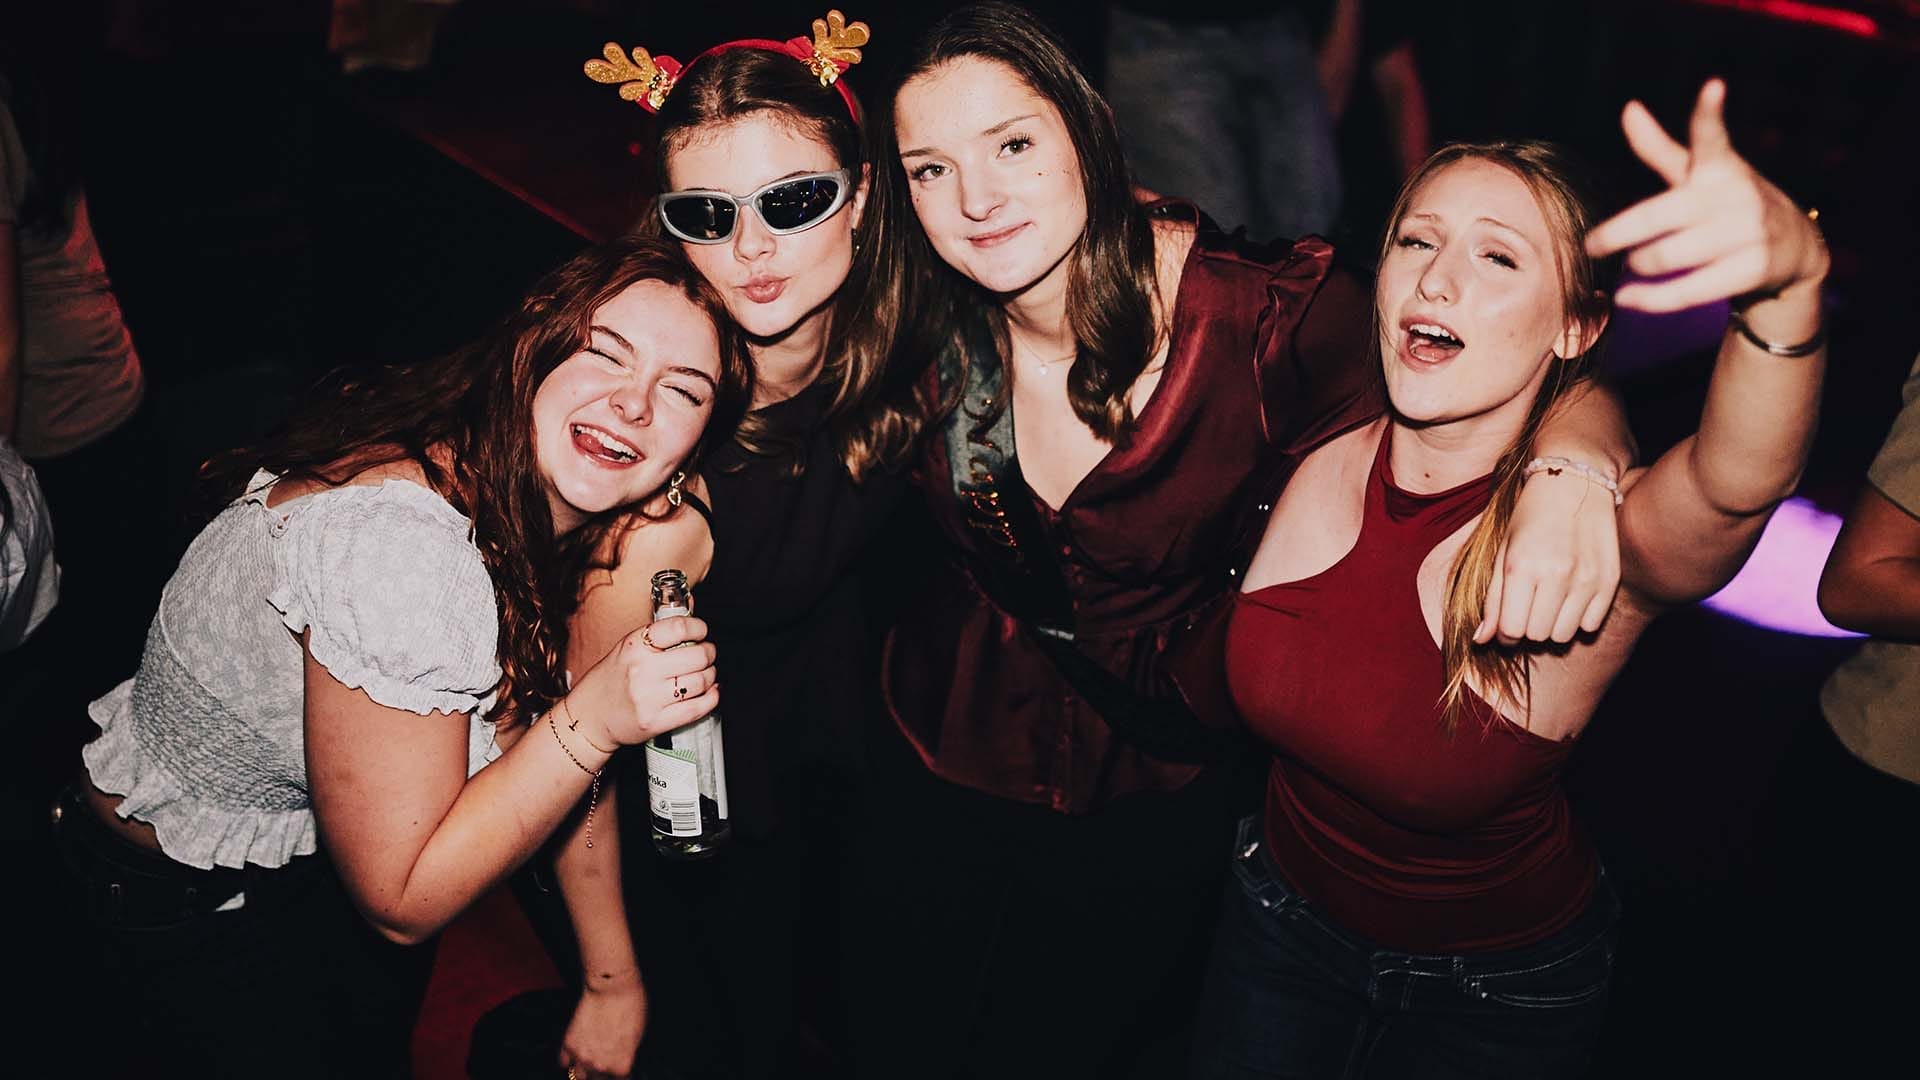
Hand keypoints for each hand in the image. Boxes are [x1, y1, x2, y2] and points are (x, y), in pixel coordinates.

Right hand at [559, 974, 646, 1079]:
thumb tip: (622, 1061)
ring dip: (585, 1070)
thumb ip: (628, 1055)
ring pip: (579, 1076)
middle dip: (603, 1074)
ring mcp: (582, 1056)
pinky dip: (569, 1059)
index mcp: (622, 1066)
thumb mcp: (639, 1036)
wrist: (612, 987)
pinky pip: (564, 1062)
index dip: (620, 1074)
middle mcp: (601, 1066)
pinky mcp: (569, 1043)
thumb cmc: (632, 1006)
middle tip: (605, 1062)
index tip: (619, 1070)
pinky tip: (576, 1052)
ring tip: (590, 1060)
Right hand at [565, 615, 718, 747]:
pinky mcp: (656, 722)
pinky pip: (697, 708)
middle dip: (709, 653)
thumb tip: (690, 612)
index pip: (678, 627)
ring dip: (710, 676)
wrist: (588, 717)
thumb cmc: (610, 681)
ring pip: (701, 682)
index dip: (698, 628)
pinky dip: (711, 698)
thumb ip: (657, 634)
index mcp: (635, 646)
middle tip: (707, 654)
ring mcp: (649, 698)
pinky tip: (710, 692)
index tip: (702, 632)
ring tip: (706, 673)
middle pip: (697, 656)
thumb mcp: (626, 648)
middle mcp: (642, 670)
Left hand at [1478, 466, 1621, 643]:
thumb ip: (1493, 598)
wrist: (1575, 481)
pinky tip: (1572, 596)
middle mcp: (1556, 574)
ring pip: (1564, 635)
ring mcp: (1586, 578)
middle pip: (1537, 635)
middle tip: (1529, 606)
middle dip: (1528, 627)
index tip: (1508, 622)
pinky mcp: (1609, 580)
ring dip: (1553, 625)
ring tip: (1550, 601)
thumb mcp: (1503, 551)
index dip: (1505, 633)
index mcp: (1521, 566)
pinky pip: (1590, 625)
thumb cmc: (1530, 517)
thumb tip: (1481, 640)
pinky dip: (1579, 619)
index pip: (1511, 630)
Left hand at [1586, 79, 1827, 312]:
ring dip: (1638, 265)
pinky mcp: (1754, 269)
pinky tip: (1627, 299)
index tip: (1713, 86)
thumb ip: (1660, 148)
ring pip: (1667, 257)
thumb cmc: (1730, 204)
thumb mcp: (1698, 175)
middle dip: (1618, 235)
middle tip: (1596, 244)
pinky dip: (1651, 299)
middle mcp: (1738, 195)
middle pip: (1659, 216)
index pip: (1713, 137)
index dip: (1710, 113)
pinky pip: (1688, 290)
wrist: (1796, 248)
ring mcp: (1749, 233)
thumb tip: (1629, 108)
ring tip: (1629, 266)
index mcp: (1722, 166)